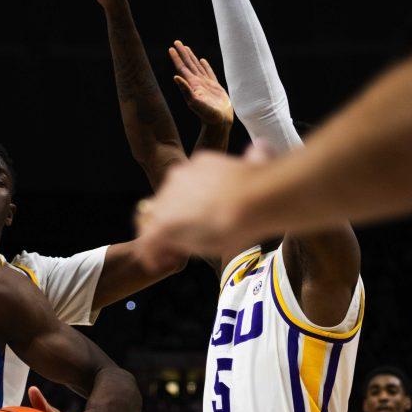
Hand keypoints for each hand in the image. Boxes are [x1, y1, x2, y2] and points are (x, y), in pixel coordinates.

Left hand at [136, 141, 275, 262]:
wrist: (255, 198)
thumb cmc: (262, 185)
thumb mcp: (256, 166)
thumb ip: (254, 159)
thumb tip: (261, 148)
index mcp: (199, 165)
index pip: (182, 187)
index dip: (186, 209)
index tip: (201, 224)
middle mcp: (178, 177)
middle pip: (164, 204)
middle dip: (172, 225)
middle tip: (185, 245)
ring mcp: (168, 199)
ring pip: (154, 221)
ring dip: (161, 240)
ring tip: (174, 256)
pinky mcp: (164, 222)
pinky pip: (148, 241)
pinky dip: (153, 255)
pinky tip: (166, 264)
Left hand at [169, 41, 232, 127]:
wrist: (219, 123)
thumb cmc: (207, 115)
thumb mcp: (195, 102)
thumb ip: (185, 90)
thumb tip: (175, 77)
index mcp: (192, 85)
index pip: (182, 68)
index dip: (177, 58)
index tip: (171, 47)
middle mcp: (197, 83)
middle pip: (188, 64)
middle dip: (182, 53)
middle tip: (176, 42)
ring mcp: (206, 85)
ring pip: (197, 67)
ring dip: (192, 57)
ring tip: (187, 48)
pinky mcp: (215, 88)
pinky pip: (209, 73)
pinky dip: (205, 66)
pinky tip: (202, 61)